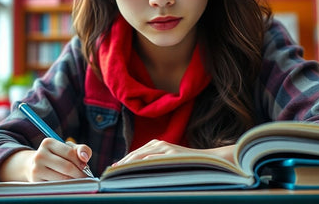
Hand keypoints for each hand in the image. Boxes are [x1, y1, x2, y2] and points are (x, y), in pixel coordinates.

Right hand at [0, 138, 91, 181]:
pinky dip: (65, 186)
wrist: (33, 165)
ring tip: (78, 180)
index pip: (69, 153)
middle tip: (85, 177)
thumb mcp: (68, 148)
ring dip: (73, 181)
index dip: (80, 161)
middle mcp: (40, 155)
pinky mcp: (35, 182)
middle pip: (66, 167)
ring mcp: (36, 169)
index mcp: (48, 143)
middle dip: (79, 173)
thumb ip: (81, 149)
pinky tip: (67, 184)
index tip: (85, 167)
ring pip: (62, 178)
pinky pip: (55, 186)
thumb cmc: (57, 155)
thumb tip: (85, 157)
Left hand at [113, 139, 235, 165]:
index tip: (113, 171)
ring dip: (128, 164)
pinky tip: (134, 170)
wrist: (207, 159)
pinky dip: (142, 165)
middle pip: (135, 154)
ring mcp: (165, 148)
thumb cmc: (185, 163)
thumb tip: (137, 170)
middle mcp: (159, 144)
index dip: (123, 162)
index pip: (135, 154)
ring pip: (141, 156)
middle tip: (111, 173)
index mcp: (157, 145)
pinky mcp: (172, 154)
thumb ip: (154, 162)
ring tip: (117, 172)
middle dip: (122, 163)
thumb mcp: (167, 161)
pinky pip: (153, 159)